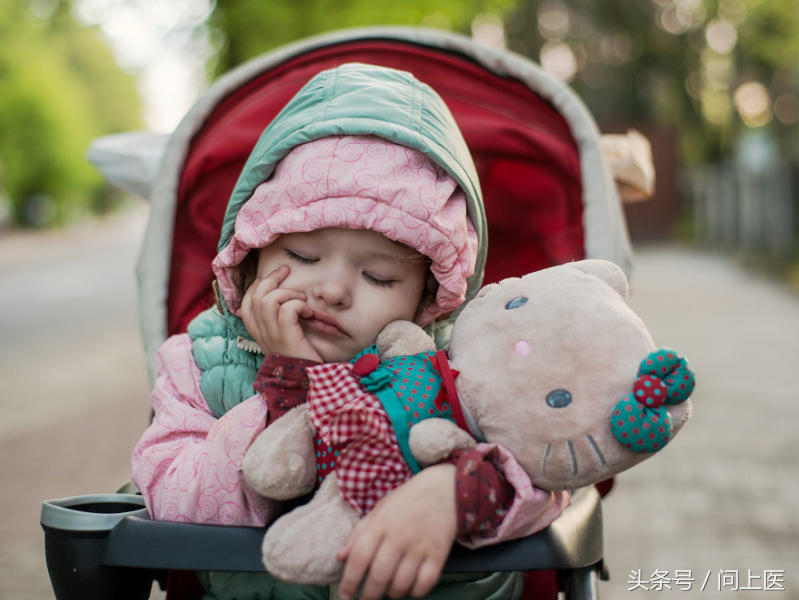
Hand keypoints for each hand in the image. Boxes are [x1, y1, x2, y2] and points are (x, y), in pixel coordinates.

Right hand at [241, 265, 321, 361]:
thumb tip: (282, 296)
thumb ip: (279, 320)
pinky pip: (287, 309)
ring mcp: (272, 336)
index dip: (255, 287)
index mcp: (258, 333)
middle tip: (286, 272)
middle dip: (272, 278)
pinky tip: (308, 312)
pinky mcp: (286, 337)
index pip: (245, 304)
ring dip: (288, 292)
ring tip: (302, 300)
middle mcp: (262, 333)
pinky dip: (299, 304)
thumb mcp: (286, 337)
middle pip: (256, 296)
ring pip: (269, 299)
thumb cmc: (302, 356)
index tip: (270, 278)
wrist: (308, 380)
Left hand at [336, 464, 456, 599]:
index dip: (349, 582)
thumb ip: (359, 532)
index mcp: (381, 524)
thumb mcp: (380, 508)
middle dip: (368, 596)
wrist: (446, 489)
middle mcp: (399, 537)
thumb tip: (341, 557)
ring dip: (391, 594)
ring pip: (401, 585)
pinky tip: (409, 587)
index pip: (359, 558)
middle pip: (378, 577)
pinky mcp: (439, 554)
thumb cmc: (408, 499)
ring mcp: (420, 547)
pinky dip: (414, 592)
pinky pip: (424, 584)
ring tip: (388, 590)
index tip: (344, 596)